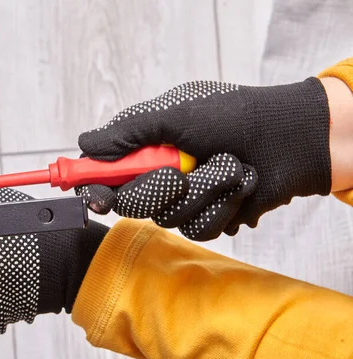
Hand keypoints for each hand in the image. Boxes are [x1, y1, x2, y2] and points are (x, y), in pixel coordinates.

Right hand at [77, 77, 331, 238]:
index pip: (108, 177)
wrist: (290, 137)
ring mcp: (186, 200)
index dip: (98, 189)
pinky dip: (225, 204)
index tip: (98, 197)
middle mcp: (162, 176)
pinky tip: (242, 182)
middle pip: (134, 204)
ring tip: (231, 164)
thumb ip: (128, 132)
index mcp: (148, 150)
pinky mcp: (210, 218)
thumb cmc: (235, 116)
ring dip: (206, 190)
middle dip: (159, 189)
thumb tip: (85, 142)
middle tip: (180, 174)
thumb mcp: (176, 115)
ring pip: (172, 218)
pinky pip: (202, 228)